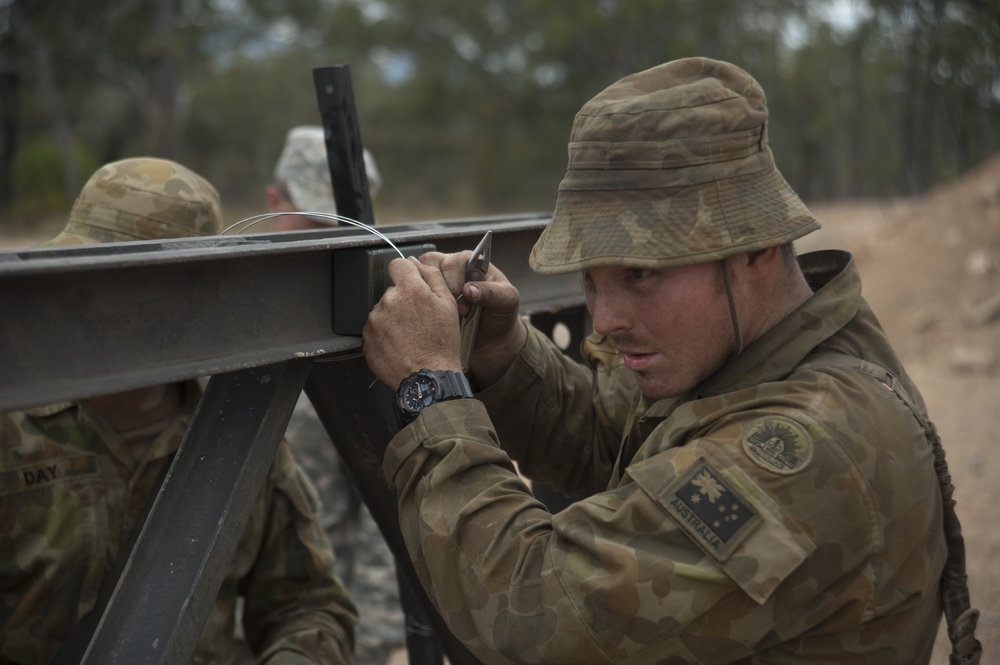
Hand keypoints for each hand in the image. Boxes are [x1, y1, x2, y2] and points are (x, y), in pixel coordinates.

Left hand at [363, 257, 462, 389]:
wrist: (428, 378)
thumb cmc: (441, 344)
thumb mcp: (448, 305)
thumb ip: (432, 277)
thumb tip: (417, 262)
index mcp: (410, 289)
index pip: (398, 265)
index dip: (406, 272)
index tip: (411, 283)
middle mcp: (388, 301)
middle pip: (392, 291)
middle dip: (403, 300)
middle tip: (418, 320)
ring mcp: (375, 320)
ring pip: (383, 311)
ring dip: (393, 318)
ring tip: (409, 336)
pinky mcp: (367, 338)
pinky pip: (375, 329)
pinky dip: (385, 335)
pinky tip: (400, 345)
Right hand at [419, 251, 526, 387]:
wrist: (493, 341)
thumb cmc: (501, 315)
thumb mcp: (507, 301)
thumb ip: (492, 293)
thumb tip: (469, 289)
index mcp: (471, 263)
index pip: (454, 261)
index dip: (455, 280)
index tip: (464, 299)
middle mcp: (452, 269)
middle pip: (431, 265)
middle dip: (441, 288)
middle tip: (457, 309)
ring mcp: (437, 284)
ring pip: (420, 278)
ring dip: (430, 296)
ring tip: (446, 314)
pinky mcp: (428, 300)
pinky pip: (416, 296)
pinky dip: (422, 306)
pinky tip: (434, 318)